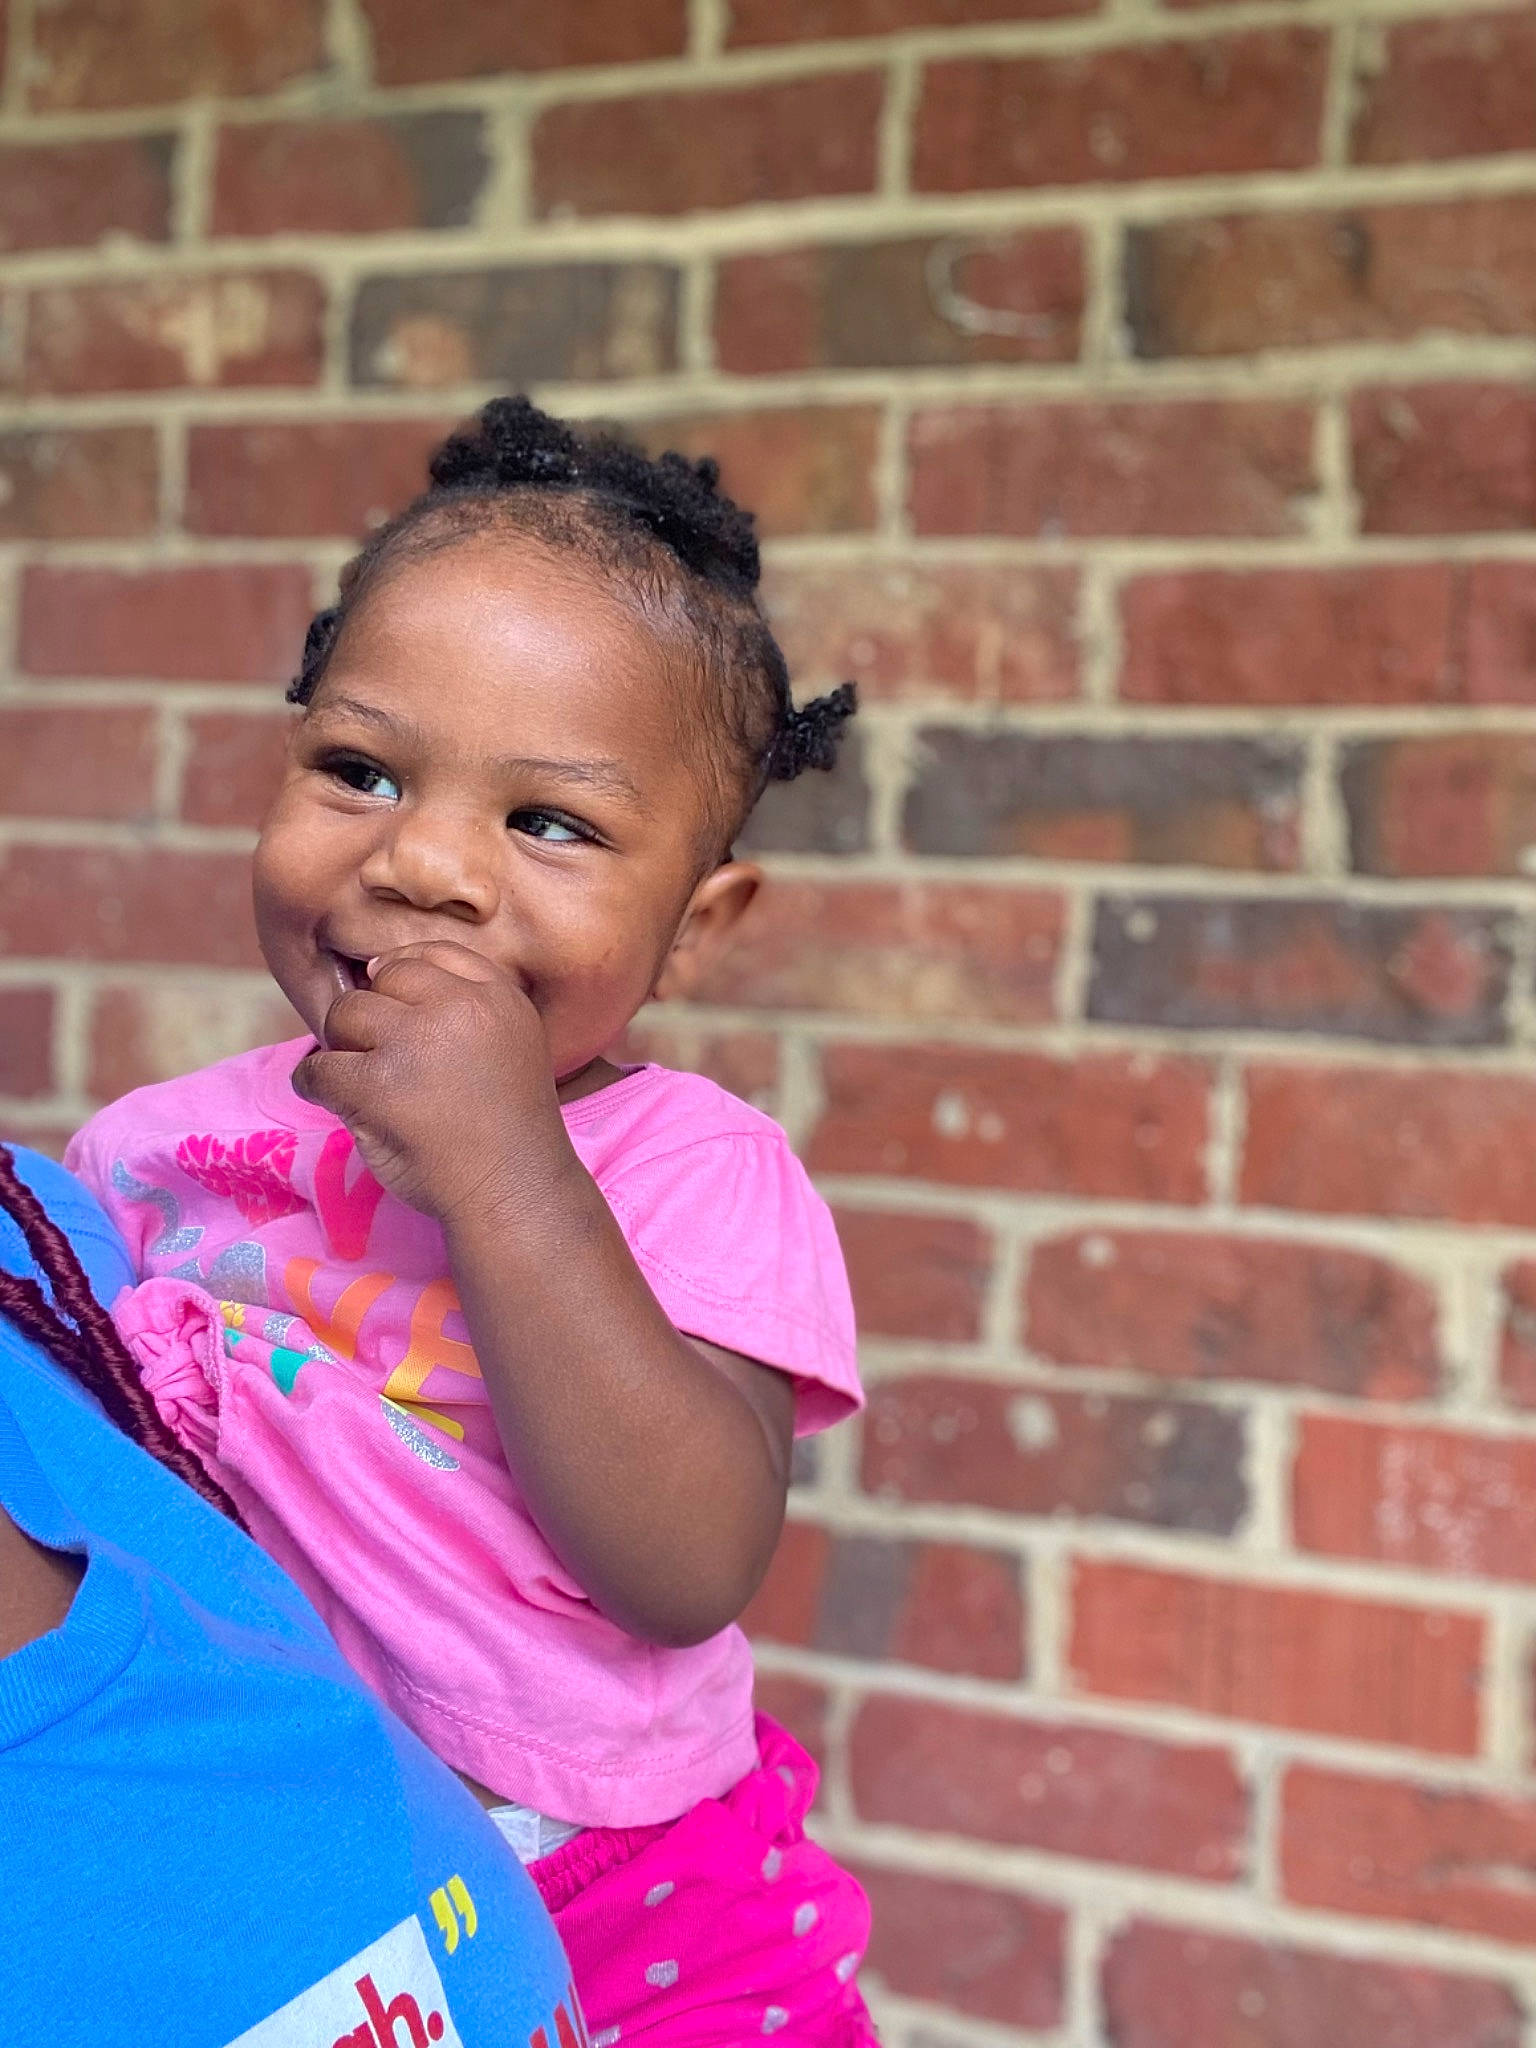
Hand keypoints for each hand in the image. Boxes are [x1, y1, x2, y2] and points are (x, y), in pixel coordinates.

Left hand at [292, 941, 573, 1221]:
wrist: (514, 1188)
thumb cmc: (507, 1123)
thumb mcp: (509, 1039)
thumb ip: (462, 1000)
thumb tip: (372, 967)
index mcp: (498, 996)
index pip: (430, 953)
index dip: (405, 981)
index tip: (405, 1018)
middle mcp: (459, 1008)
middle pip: (383, 977)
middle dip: (376, 1015)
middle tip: (388, 1060)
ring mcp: (416, 1043)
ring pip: (344, 1014)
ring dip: (346, 1047)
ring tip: (367, 1081)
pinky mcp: (376, 1084)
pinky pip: (318, 1066)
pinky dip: (316, 1084)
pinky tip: (336, 1098)